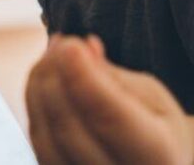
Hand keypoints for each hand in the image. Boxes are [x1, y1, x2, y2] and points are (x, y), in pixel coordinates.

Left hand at [26, 35, 193, 164]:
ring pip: (46, 139)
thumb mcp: (151, 95)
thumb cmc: (157, 123)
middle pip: (70, 130)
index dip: (84, 79)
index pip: (111, 119)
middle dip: (55, 78)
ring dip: (40, 87)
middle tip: (61, 41)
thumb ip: (114, 76)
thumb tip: (83, 49)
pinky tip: (45, 75)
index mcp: (158, 157)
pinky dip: (36, 104)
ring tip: (52, 52)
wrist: (156, 162)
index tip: (70, 44)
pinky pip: (39, 143)